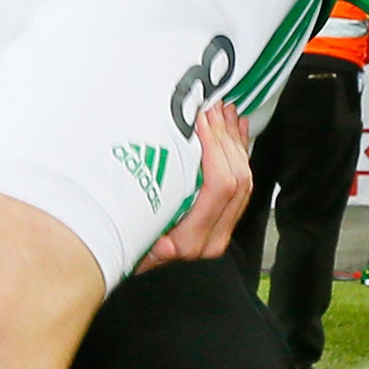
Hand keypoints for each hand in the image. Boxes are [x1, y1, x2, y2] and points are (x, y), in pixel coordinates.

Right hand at [136, 102, 251, 273]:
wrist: (133, 260)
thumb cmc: (125, 247)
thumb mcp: (130, 245)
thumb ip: (148, 247)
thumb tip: (164, 248)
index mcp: (193, 241)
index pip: (220, 187)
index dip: (214, 149)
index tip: (200, 122)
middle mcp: (212, 236)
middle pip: (236, 178)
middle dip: (225, 138)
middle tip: (211, 108)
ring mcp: (221, 226)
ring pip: (243, 176)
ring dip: (233, 140)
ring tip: (223, 111)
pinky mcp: (223, 218)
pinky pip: (242, 178)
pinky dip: (240, 149)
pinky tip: (237, 128)